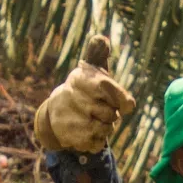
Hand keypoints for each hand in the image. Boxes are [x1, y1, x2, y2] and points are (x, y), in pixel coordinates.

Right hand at [34, 35, 135, 153]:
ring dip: (106, 127)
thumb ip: (97, 53)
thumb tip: (101, 38)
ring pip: (106, 129)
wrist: (55, 113)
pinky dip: (98, 140)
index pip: (107, 88)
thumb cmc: (82, 89)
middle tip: (101, 109)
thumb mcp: (89, 69)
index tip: (127, 105)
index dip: (122, 99)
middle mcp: (73, 98)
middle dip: (111, 113)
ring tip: (94, 119)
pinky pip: (98, 144)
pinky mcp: (72, 139)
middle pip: (111, 114)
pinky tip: (88, 132)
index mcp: (80, 79)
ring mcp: (71, 120)